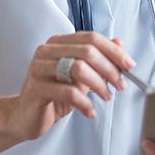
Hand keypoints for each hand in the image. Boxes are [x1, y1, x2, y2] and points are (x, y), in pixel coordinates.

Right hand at [4, 31, 133, 140]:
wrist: (26, 116)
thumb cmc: (53, 94)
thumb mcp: (80, 76)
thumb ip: (98, 59)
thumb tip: (119, 42)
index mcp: (58, 43)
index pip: (91, 38)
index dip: (113, 51)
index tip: (129, 65)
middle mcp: (46, 51)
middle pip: (86, 51)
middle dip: (109, 69)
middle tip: (120, 85)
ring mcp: (38, 68)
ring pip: (77, 69)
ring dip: (98, 85)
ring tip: (106, 97)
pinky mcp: (36, 88)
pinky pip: (67, 92)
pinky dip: (84, 103)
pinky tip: (90, 111)